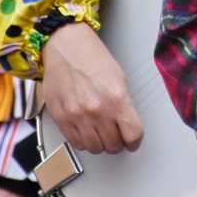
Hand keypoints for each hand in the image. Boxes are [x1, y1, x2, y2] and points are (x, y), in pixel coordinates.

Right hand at [41, 21, 142, 153]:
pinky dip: (83, 141)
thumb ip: (124, 105)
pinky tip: (86, 131)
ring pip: (94, 148)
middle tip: (116, 136)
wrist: (66, 47)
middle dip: (118, 143)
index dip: (134, 141)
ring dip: (100, 144)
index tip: (133, 141)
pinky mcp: (61, 119)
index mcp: (117, 99)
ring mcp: (77, 116)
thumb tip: (127, 125)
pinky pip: (76, 143)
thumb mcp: (119, 79)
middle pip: (113, 145)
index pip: (133, 134)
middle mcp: (97, 111)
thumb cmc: (92, 58)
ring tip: (101, 134)